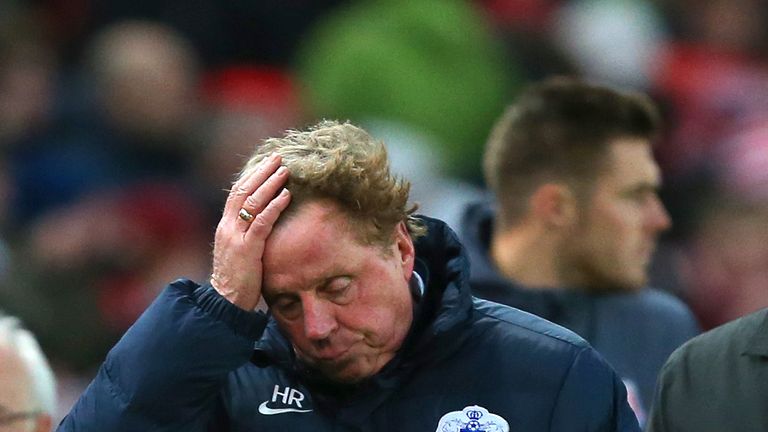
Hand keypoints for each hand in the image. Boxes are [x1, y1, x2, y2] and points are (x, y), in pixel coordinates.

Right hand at [210, 153, 290, 309]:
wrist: (224, 303)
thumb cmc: (237, 279)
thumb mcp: (239, 252)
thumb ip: (247, 234)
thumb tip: (264, 221)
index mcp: (225, 226)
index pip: (236, 193)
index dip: (251, 176)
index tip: (266, 163)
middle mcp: (228, 227)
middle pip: (243, 190)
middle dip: (261, 172)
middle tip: (277, 157)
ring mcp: (235, 237)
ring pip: (252, 202)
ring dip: (270, 183)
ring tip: (285, 170)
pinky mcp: (247, 249)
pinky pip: (261, 222)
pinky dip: (275, 206)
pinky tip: (286, 196)